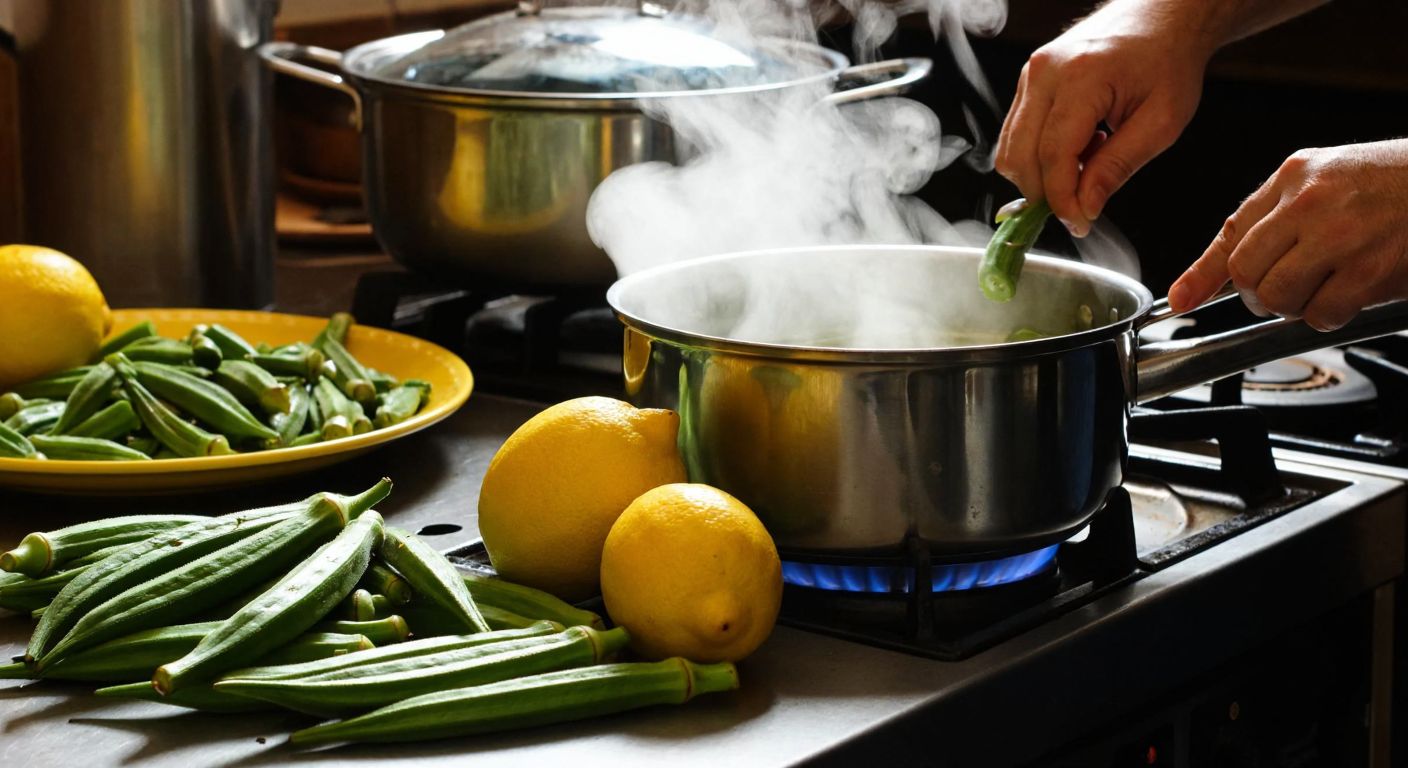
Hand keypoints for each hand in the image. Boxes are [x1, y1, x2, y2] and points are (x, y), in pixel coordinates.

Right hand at [994, 2, 1212, 236]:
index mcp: (1081, 77)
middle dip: (1045, 193)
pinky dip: (1040, 156)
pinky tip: (1078, 150)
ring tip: (1087, 167)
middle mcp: (1045, 72)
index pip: (1052, 155)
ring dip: (1042, 175)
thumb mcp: (1161, 123)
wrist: (1163, 18)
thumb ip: (1118, 167)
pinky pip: (1017, 134)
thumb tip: (1084, 208)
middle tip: (1082, 207)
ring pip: (1010, 149)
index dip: (1061, 199)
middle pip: (1018, 155)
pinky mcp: (1028, 80)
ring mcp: (1030, 73)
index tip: (1079, 224)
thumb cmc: (1169, 62)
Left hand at [1168, 139, 1407, 330]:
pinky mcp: (1370, 269)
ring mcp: (1341, 235)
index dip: (1202, 274)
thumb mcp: (1323, 181)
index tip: (1182, 300)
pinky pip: (1321, 314)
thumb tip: (1206, 280)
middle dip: (1258, 294)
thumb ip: (1268, 221)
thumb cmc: (1394, 185)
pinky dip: (1329, 315)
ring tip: (1324, 286)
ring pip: (1278, 297)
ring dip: (1295, 306)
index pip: (1231, 233)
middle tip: (1284, 291)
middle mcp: (1310, 202)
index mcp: (1293, 176)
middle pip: (1246, 272)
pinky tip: (1351, 292)